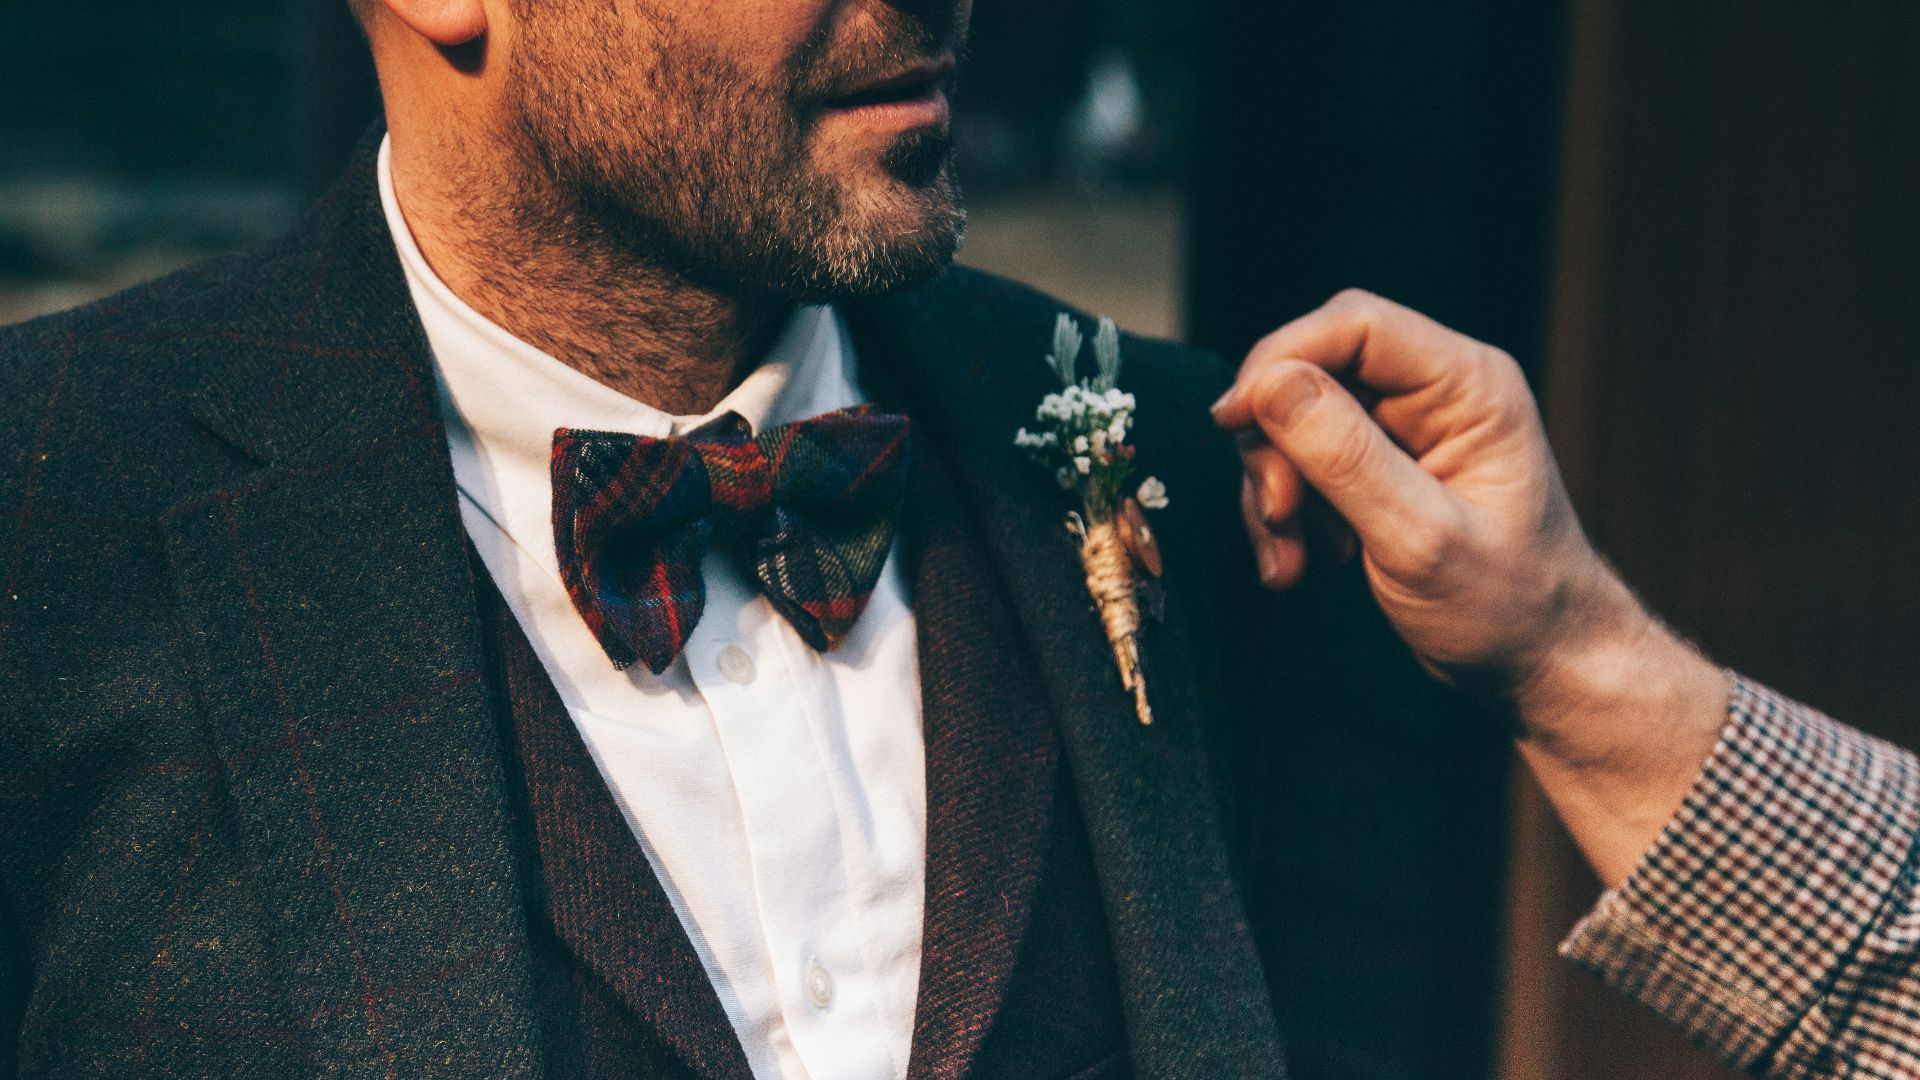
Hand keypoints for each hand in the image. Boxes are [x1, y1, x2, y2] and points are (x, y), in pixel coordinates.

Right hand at [1211, 289, 1728, 884]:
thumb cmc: (1509, 608)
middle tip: (1278, 513)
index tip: (1233, 420)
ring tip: (1292, 556)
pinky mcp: (1381, 467)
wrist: (1539, 664)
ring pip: (1297, 421)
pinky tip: (1302, 562)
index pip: (1355, 324)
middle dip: (1276, 443)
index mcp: (1468, 387)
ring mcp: (1406, 430)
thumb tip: (1271, 384)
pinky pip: (1305, 463)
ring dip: (1276, 489)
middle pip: (1315, 369)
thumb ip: (1345, 456)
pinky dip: (1286, 513)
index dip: (1281, 359)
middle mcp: (1437, 393)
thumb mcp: (1420, 538)